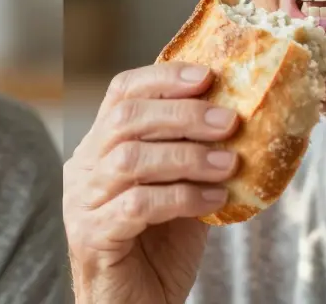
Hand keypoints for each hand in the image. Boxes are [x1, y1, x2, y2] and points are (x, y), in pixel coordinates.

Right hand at [64, 63, 240, 303]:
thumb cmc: (159, 250)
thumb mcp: (182, 189)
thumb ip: (196, 156)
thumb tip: (242, 116)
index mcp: (101, 147)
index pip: (122, 93)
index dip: (163, 78)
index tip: (208, 76)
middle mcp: (84, 168)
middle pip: (125, 119)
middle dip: (182, 114)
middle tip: (229, 121)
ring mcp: (82, 202)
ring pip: (130, 159)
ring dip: (187, 156)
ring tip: (229, 163)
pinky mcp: (92, 235)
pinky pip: (137, 205)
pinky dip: (182, 197)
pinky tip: (214, 201)